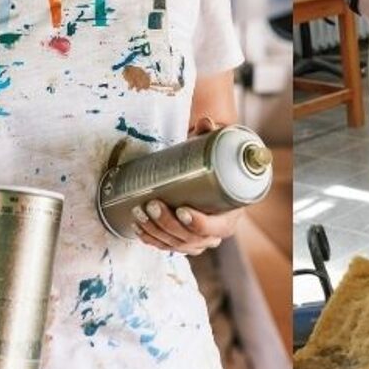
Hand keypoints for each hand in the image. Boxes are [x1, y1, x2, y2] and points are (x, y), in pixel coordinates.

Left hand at [134, 114, 244, 253]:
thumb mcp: (212, 148)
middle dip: (168, 224)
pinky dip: (151, 239)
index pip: (220, 227)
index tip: (181, 210)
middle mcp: (216, 230)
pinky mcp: (182, 239)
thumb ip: (210, 135)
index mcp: (231, 212)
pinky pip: (166, 246)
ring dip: (156, 232)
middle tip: (151, 204)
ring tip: (138, 212)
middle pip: (193, 238)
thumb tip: (206, 123)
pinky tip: (137, 229)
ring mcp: (198, 238)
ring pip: (177, 244)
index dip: (201, 224)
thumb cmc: (210, 161)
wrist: (205, 171)